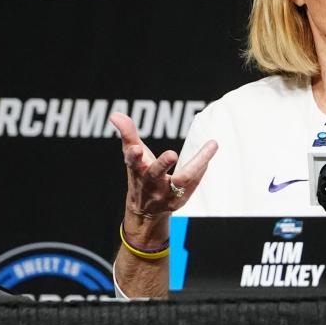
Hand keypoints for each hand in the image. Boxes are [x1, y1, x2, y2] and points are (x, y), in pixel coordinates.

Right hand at [109, 112, 217, 233]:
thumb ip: (127, 133)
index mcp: (137, 170)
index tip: (136, 148)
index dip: (133, 156)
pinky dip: (202, 167)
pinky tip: (210, 153)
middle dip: (162, 164)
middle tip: (172, 154)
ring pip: (182, 180)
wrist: (145, 210)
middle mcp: (150, 184)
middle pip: (155, 174)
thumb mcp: (132, 155)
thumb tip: (114, 114)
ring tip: (211, 146)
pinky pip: (193, 183)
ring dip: (197, 164)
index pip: (132, 163)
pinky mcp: (179, 200)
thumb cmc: (140, 174)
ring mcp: (165, 194)